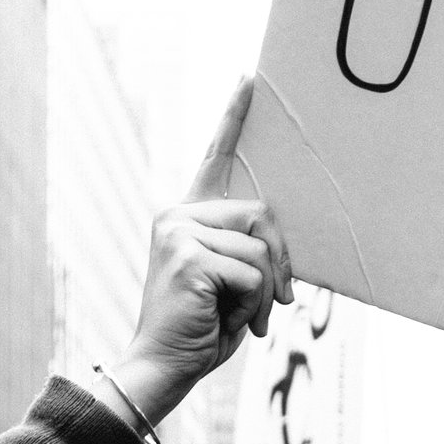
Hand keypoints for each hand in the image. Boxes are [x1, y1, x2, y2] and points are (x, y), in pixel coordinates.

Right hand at [105, 82, 292, 428]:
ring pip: (259, 247)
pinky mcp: (187, 253)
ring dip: (264, 292)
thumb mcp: (234, 283)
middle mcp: (178, 215)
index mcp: (188, 217)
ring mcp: (179, 232)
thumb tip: (279, 242)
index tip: (249, 77)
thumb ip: (250, 251)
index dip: (234, 116)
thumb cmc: (201, 330)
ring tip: (239, 317)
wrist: (163, 367)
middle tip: (273, 302)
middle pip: (262, 214)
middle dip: (278, 262)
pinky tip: (227, 320)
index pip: (214, 158)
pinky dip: (254, 304)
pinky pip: (252, 271)